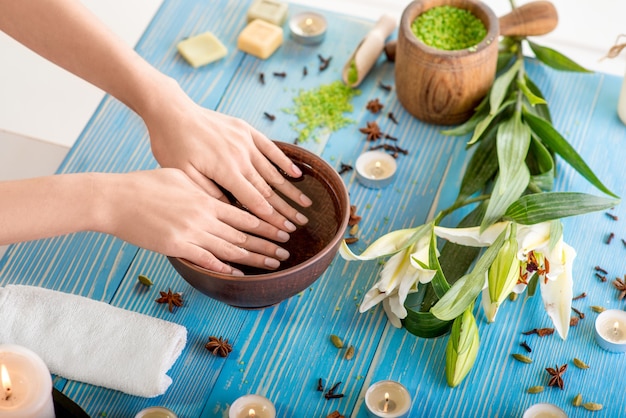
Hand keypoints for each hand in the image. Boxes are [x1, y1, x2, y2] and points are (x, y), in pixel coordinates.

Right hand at [97, 169, 291, 273]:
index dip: (267, 222)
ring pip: (230, 248)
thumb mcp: (179, 177)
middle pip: (243, 233)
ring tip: (274, 263)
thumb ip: (202, 188)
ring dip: (254, 257)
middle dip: (268, 242)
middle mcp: (203, 216)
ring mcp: (190, 232)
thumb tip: (217, 194)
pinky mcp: (176, 246)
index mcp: (206, 198)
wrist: (115, 198)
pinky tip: (239, 274)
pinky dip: (224, 267)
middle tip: (287, 249)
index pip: (244, 213)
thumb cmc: (144, 185)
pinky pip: (206, 259)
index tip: (283, 227)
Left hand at [142, 79, 311, 235]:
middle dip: (286, 209)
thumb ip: (208, 192)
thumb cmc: (172, 145)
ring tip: (306, 203)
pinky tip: (296, 174)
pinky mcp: (246, 130)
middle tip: (301, 223)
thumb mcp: (182, 174)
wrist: (172, 111)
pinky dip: (284, 162)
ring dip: (290, 189)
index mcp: (226, 170)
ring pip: (272, 171)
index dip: (271, 218)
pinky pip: (269, 148)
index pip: (254, 200)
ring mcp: (245, 142)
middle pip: (268, 189)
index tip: (285, 232)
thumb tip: (230, 211)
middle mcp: (241, 156)